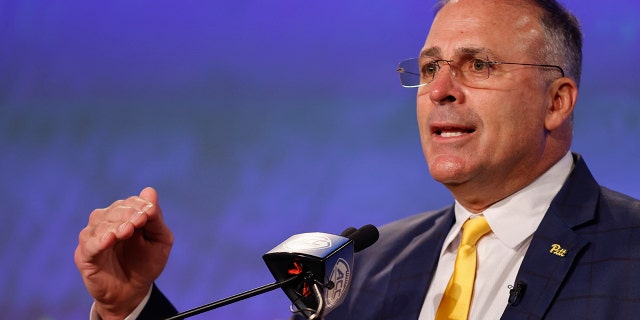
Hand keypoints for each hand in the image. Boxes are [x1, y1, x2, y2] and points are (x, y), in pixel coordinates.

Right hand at [74, 187, 173, 319]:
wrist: (133, 292)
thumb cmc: (147, 263)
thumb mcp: (159, 240)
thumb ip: (155, 218)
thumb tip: (150, 191)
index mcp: (125, 217)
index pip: (129, 203)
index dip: (139, 204)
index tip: (150, 211)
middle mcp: (106, 223)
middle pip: (113, 210)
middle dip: (128, 213)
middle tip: (140, 220)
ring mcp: (93, 238)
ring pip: (99, 223)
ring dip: (115, 224)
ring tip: (128, 230)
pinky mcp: (85, 256)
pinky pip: (89, 245)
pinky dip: (99, 241)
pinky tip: (110, 239)